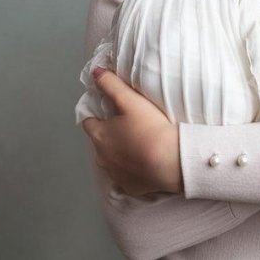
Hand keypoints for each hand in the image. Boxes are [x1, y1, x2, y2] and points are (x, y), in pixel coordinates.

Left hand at [82, 69, 182, 195]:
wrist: (171, 161)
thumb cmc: (150, 128)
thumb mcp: (130, 100)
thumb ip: (111, 84)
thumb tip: (94, 72)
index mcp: (100, 136)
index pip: (89, 122)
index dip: (98, 114)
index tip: (111, 110)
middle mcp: (102, 158)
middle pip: (101, 142)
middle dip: (110, 135)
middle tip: (130, 126)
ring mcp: (115, 175)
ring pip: (112, 161)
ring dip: (120, 154)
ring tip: (139, 145)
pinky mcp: (130, 187)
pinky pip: (126, 177)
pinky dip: (132, 170)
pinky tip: (145, 164)